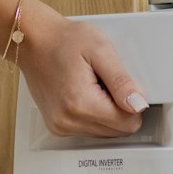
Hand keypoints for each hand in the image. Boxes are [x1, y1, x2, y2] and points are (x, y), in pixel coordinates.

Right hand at [16, 0, 148, 137]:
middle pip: (118, 131)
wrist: (34, 41)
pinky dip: (93, 114)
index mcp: (81, 104)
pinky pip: (89, 130)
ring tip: (93, 85)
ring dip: (106, 111)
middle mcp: (68, 121)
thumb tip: (138, 105)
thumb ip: (121, 81)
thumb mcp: (100, 50)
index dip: (133, 103)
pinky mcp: (57, 127)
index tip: (122, 83)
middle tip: (106, 81)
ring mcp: (60, 127)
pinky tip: (84, 92)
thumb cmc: (64, 40)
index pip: (128, 123)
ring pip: (105, 133)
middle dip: (119, 108)